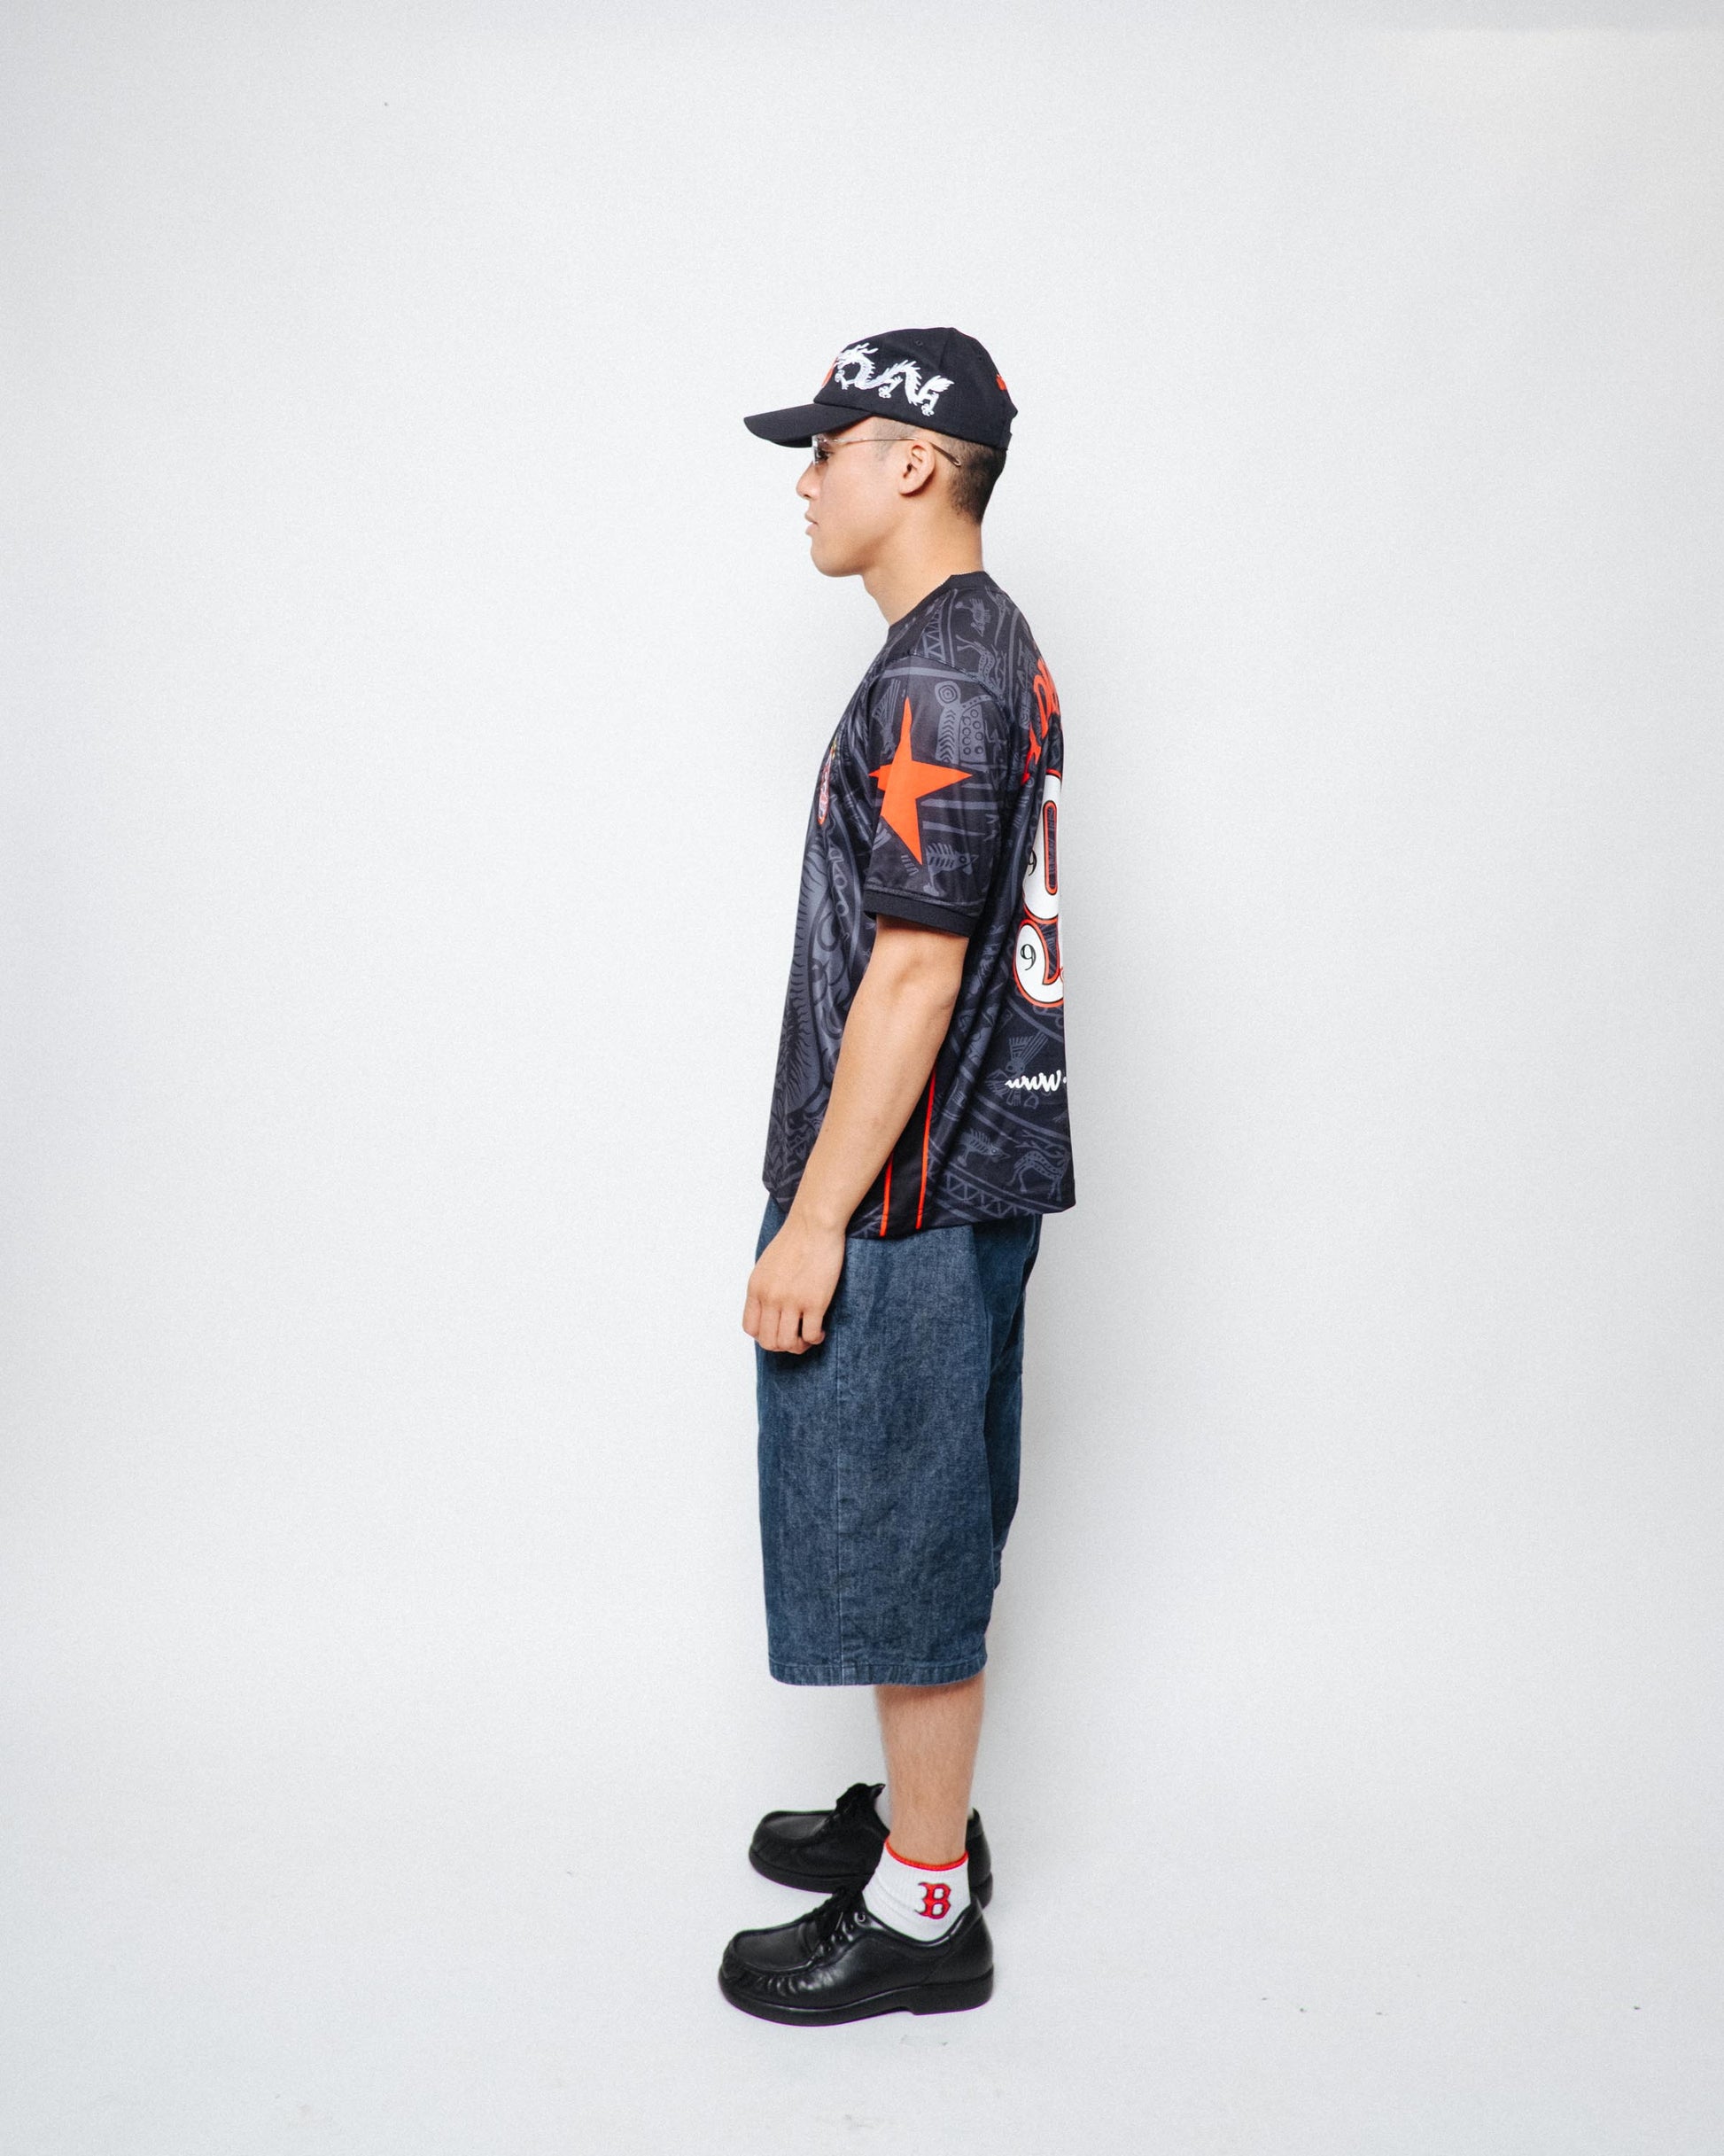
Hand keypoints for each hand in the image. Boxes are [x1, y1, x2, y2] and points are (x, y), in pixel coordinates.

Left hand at [743, 1210, 845, 1353]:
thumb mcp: (767, 1265)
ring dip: (799, 1346)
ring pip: (788, 1343)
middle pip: (768, 1341)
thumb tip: (770, 1311)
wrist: (814, 1224)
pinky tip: (821, 1330)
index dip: (764, 1336)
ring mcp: (791, 1301)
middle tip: (796, 1337)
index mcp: (756, 1288)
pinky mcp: (814, 1302)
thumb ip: (765, 1288)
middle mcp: (770, 1297)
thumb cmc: (795, 1240)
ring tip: (808, 1337)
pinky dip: (816, 1338)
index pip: (751, 1328)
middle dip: (783, 1345)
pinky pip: (811, 1334)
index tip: (778, 1330)